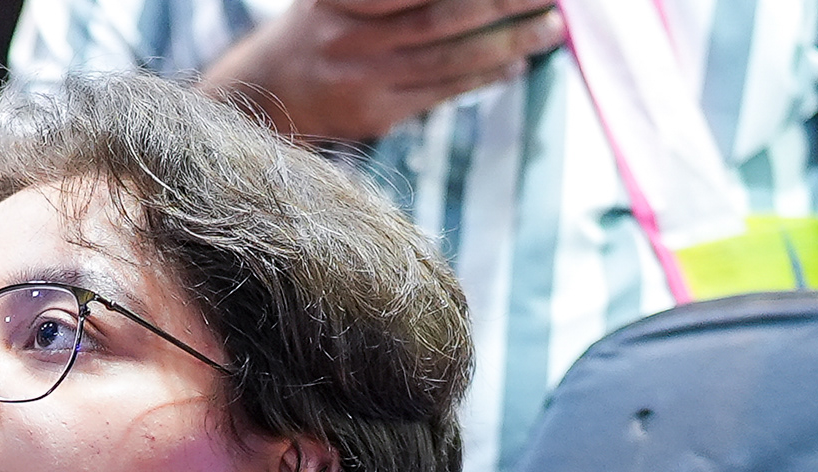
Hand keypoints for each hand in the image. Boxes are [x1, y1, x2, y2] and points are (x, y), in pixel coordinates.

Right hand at [199, 0, 558, 143]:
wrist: (267, 88)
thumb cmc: (324, 20)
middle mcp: (348, 34)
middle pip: (443, 14)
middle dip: (504, 2)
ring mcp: (361, 78)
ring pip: (448, 60)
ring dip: (507, 44)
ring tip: (550, 30)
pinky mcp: (373, 114)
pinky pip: (440, 93)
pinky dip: (482, 78)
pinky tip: (515, 64)